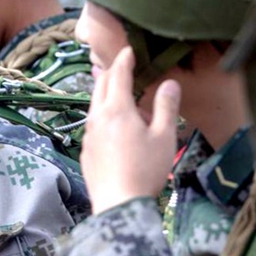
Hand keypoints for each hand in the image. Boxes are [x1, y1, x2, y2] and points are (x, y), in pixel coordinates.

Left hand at [82, 47, 181, 214]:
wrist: (118, 205)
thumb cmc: (145, 170)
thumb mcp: (164, 137)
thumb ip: (166, 107)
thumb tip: (169, 83)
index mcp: (117, 109)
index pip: (118, 74)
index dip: (124, 59)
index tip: (130, 50)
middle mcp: (98, 117)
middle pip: (101, 85)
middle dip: (111, 71)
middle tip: (121, 65)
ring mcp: (89, 134)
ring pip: (95, 104)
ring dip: (106, 92)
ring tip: (116, 91)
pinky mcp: (86, 150)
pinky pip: (93, 123)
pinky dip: (102, 113)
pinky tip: (112, 124)